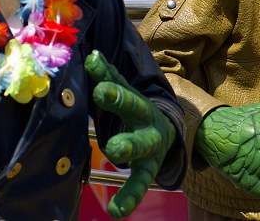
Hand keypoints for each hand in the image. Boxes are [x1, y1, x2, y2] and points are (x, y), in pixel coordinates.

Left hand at [86, 51, 176, 218]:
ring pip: (141, 146)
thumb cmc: (137, 110)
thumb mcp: (126, 91)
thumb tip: (90, 55)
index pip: (121, 85)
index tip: (93, 70)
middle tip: (103, 96)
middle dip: (120, 103)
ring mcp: (151, 144)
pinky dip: (129, 197)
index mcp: (137, 99)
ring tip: (114, 152)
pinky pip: (140, 182)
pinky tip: (116, 211)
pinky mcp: (149, 167)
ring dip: (128, 148)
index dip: (107, 79)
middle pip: (134, 108)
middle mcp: (147, 118)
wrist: (169, 132)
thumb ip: (108, 76)